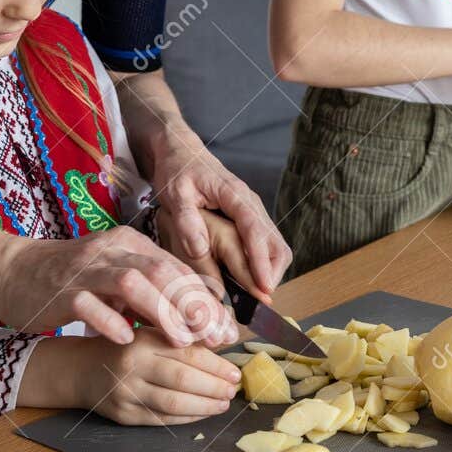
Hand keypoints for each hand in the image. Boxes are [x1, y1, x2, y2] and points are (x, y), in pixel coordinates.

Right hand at [0, 227, 238, 347]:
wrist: (12, 270)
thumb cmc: (73, 279)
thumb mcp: (118, 275)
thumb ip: (154, 289)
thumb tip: (202, 315)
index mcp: (130, 243)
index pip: (177, 268)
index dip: (205, 300)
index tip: (226, 330)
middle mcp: (111, 250)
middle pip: (162, 271)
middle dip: (192, 305)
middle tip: (213, 336)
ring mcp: (85, 269)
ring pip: (132, 282)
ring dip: (161, 311)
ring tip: (181, 340)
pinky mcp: (61, 291)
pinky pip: (90, 305)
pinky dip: (111, 322)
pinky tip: (127, 340)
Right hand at [75, 329, 242, 425]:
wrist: (83, 370)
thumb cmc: (126, 348)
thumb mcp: (149, 333)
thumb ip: (181, 338)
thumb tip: (224, 348)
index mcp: (144, 340)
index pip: (188, 353)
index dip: (216, 365)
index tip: (235, 372)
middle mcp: (133, 365)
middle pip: (183, 379)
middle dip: (214, 387)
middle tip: (232, 390)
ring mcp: (127, 392)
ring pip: (174, 403)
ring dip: (205, 406)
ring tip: (223, 404)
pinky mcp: (124, 414)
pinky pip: (163, 419)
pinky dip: (188, 417)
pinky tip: (203, 413)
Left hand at [149, 132, 291, 294]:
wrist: (181, 150)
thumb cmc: (177, 171)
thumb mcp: (175, 194)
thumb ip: (187, 221)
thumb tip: (200, 250)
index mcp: (234, 194)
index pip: (255, 230)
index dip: (261, 260)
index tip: (265, 286)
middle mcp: (250, 203)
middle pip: (276, 242)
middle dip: (273, 273)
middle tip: (260, 301)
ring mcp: (253, 210)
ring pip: (276, 245)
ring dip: (271, 271)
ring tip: (256, 296)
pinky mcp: (249, 217)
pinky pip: (266, 244)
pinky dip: (264, 264)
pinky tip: (251, 281)